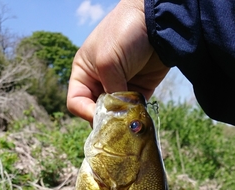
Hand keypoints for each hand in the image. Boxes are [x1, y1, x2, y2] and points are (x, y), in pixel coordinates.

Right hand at [67, 0, 168, 122]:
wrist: (158, 21)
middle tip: (116, 123)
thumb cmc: (125, 33)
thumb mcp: (109, 62)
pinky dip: (135, 115)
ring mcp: (120, 86)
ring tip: (129, 119)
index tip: (100, 117)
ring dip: (122, 119)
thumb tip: (115, 118)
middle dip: (105, 118)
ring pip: (116, 113)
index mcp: (84, 72)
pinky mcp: (139, 90)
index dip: (86, 112)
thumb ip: (110, 93)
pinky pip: (133, 110)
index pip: (76, 102)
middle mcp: (100, 81)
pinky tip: (139, 115)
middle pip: (97, 111)